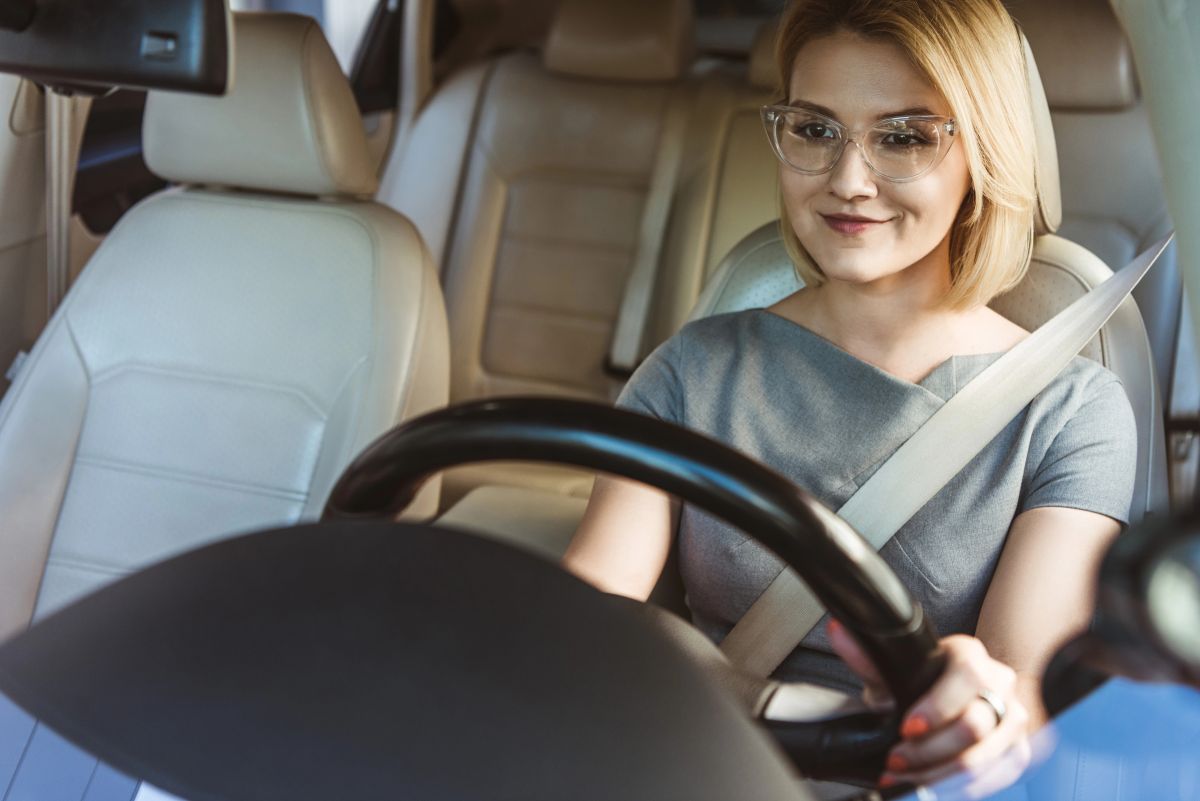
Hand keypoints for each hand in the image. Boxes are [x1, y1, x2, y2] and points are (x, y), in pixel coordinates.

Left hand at [827, 620, 1030, 789]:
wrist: (956, 700)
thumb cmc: (922, 683)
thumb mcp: (894, 670)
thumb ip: (868, 656)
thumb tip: (838, 631)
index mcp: (972, 656)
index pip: (968, 676)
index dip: (938, 707)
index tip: (906, 727)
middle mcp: (1001, 685)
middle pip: (975, 726)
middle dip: (929, 750)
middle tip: (896, 759)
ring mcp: (1014, 720)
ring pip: (982, 758)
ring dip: (936, 774)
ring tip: (903, 776)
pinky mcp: (1017, 753)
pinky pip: (990, 780)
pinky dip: (952, 789)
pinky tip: (924, 785)